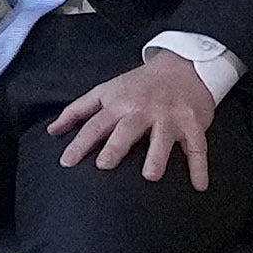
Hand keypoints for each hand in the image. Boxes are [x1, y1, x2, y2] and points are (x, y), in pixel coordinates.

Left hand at [50, 53, 219, 185]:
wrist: (183, 65)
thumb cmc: (138, 84)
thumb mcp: (106, 90)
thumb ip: (79, 110)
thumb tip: (52, 131)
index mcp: (120, 102)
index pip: (96, 124)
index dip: (80, 142)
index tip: (66, 162)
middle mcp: (144, 109)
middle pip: (127, 128)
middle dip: (115, 146)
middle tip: (104, 165)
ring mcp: (170, 116)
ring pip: (163, 137)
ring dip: (157, 156)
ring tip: (150, 176)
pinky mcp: (193, 123)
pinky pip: (197, 147)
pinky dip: (200, 167)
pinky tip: (199, 186)